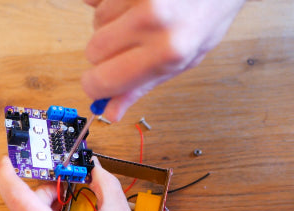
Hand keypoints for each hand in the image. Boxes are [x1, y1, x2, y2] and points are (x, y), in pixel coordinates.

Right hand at [82, 0, 244, 121]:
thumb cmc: (206, 18)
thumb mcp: (182, 60)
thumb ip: (142, 86)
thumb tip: (110, 112)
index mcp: (167, 52)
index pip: (104, 80)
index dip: (93, 87)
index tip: (95, 84)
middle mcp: (152, 21)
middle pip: (93, 51)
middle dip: (103, 53)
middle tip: (128, 46)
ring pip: (95, 22)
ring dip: (109, 24)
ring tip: (138, 18)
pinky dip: (108, 2)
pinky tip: (132, 2)